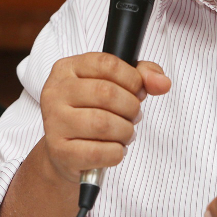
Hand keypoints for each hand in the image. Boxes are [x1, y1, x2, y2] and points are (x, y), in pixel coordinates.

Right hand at [40, 52, 170, 182]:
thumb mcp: (113, 85)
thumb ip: (141, 76)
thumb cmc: (91, 113)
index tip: (138, 91)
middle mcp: (55, 92)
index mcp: (66, 69)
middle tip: (133, 116)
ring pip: (103, 124)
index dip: (132, 79)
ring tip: (125, 133)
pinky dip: (117, 152)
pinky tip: (114, 149)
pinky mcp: (59, 151)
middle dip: (131, 107)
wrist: (65, 152)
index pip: (107, 64)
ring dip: (125, 131)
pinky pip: (99, 152)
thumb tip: (162, 82)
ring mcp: (54, 122)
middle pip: (106, 93)